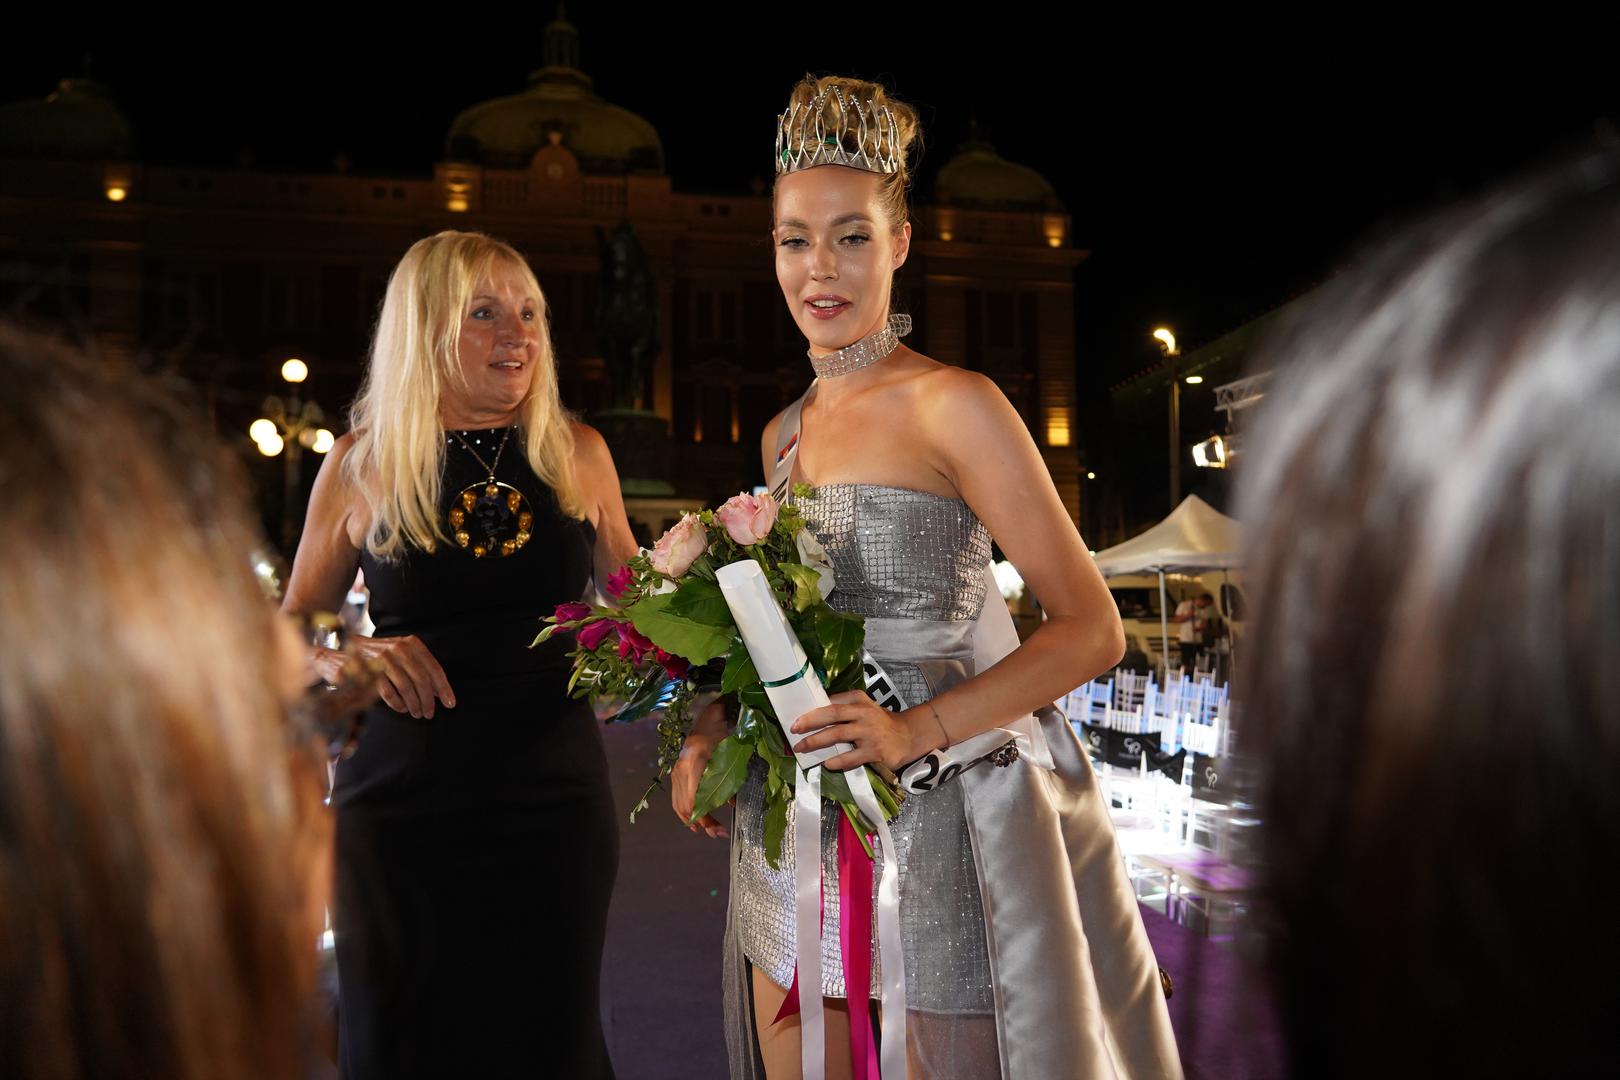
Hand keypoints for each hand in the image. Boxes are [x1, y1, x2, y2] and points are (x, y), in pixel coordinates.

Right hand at [350, 634, 454, 718]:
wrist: (346, 652)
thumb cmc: (381, 657)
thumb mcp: (403, 655)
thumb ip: (421, 670)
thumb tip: (440, 692)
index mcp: (412, 643)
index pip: (434, 668)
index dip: (444, 688)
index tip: (450, 704)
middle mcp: (400, 648)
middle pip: (422, 679)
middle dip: (428, 700)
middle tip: (430, 713)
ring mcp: (384, 658)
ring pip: (406, 687)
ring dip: (414, 704)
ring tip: (417, 713)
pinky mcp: (369, 670)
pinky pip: (389, 693)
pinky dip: (398, 704)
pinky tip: (402, 708)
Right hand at [672, 700, 729, 838]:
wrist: (707, 722)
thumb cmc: (722, 737)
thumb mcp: (729, 759)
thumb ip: (729, 782)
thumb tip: (730, 806)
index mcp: (695, 765)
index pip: (693, 801)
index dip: (705, 818)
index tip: (719, 829)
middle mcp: (681, 770)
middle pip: (685, 807)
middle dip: (701, 823)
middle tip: (717, 833)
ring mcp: (676, 772)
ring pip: (679, 805)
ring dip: (692, 820)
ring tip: (706, 829)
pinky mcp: (676, 773)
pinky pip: (677, 798)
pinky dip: (685, 811)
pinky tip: (695, 818)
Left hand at [790, 690, 933, 772]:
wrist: (908, 735)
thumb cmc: (880, 721)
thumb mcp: (865, 706)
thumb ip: (845, 705)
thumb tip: (815, 710)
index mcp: (859, 701)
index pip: (832, 703)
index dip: (813, 711)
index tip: (796, 718)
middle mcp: (864, 714)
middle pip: (832, 715)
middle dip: (810, 723)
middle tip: (793, 730)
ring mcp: (869, 733)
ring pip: (838, 735)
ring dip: (817, 742)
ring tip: (802, 748)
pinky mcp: (875, 751)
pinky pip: (851, 757)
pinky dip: (837, 761)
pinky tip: (826, 764)